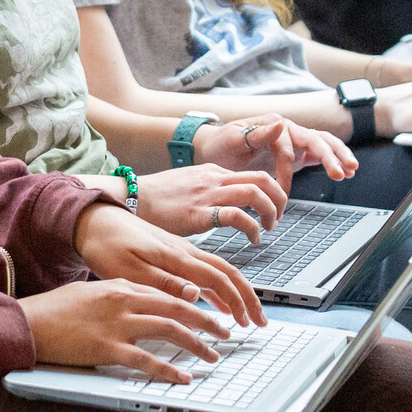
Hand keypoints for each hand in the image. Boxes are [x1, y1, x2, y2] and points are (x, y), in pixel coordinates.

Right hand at [22, 277, 232, 381]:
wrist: (27, 323)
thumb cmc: (54, 311)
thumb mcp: (90, 293)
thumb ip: (117, 297)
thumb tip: (139, 305)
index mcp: (119, 286)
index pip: (165, 292)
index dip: (192, 304)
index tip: (208, 314)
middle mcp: (124, 301)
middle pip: (177, 307)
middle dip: (206, 321)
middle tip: (224, 331)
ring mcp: (117, 325)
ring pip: (170, 330)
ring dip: (196, 344)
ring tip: (212, 355)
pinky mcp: (108, 349)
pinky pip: (147, 360)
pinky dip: (169, 370)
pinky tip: (183, 377)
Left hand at [73, 203, 265, 327]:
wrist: (92, 217)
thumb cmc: (105, 244)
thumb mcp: (129, 269)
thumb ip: (164, 283)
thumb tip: (196, 296)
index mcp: (175, 256)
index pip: (219, 279)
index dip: (238, 301)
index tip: (249, 321)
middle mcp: (183, 251)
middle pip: (227, 273)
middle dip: (248, 298)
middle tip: (260, 321)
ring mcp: (179, 250)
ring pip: (218, 271)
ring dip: (236, 293)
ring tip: (246, 315)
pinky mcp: (171, 252)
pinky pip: (204, 269)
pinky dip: (217, 288)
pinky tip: (218, 302)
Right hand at [134, 163, 285, 242]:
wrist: (132, 198)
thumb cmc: (157, 198)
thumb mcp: (190, 186)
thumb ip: (210, 192)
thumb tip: (225, 207)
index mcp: (214, 172)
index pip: (255, 174)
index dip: (271, 191)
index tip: (273, 207)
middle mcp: (215, 179)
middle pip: (263, 178)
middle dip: (279, 197)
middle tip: (279, 216)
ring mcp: (208, 194)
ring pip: (255, 192)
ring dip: (270, 211)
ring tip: (269, 228)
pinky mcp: (199, 212)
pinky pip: (237, 215)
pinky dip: (252, 228)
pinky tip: (252, 239)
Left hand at [198, 112, 355, 187]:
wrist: (215, 149)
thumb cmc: (221, 145)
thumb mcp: (232, 139)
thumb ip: (256, 134)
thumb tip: (281, 124)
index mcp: (274, 124)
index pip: (288, 151)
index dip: (287, 173)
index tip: (281, 194)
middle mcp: (288, 129)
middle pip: (316, 140)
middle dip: (330, 157)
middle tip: (342, 173)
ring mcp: (295, 140)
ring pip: (323, 144)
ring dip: (339, 156)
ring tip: (352, 170)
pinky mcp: (298, 152)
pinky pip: (319, 154)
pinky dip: (333, 161)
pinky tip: (347, 171)